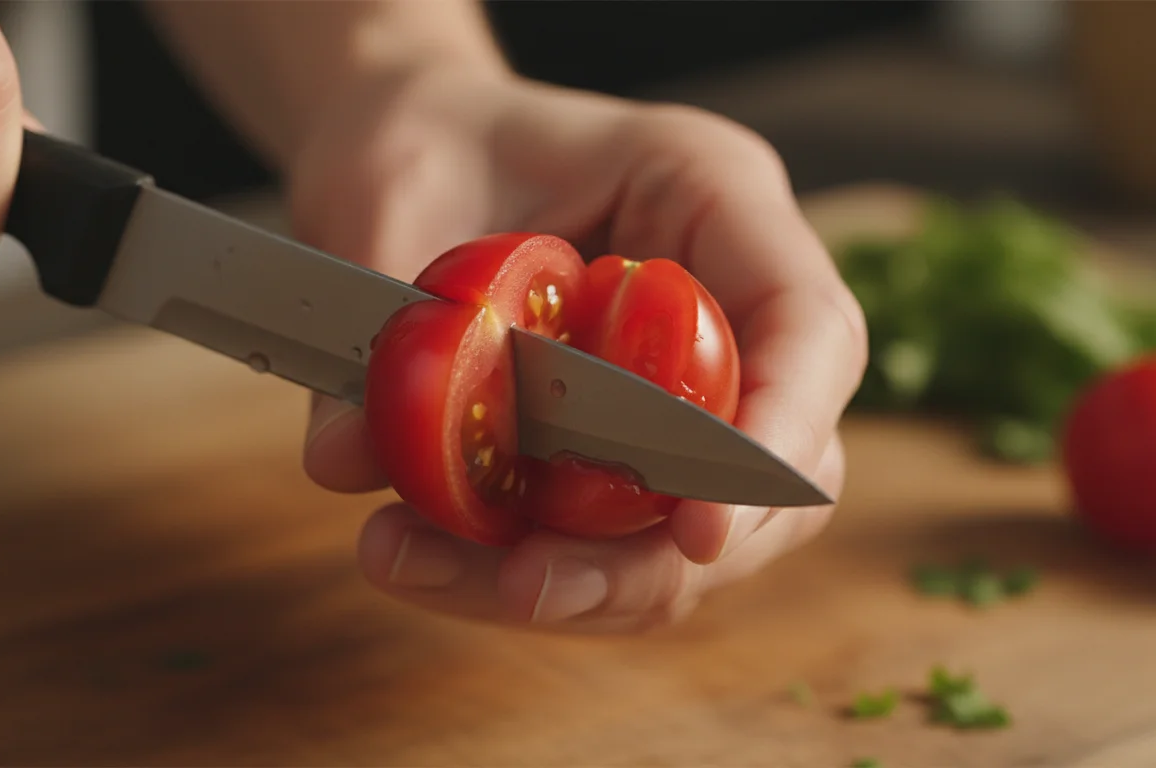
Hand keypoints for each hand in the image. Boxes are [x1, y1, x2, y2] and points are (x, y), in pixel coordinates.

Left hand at [291, 68, 866, 632]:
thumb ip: (392, 332)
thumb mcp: (391, 203)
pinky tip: (416, 552)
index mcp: (712, 196)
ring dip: (569, 584)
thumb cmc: (422, 140)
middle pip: (771, 472)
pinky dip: (520, 569)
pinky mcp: (624, 448)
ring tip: (410, 560)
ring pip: (686, 532)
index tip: (696, 534)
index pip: (809, 331)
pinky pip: (609, 540)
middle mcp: (723, 300)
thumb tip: (346, 460)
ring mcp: (682, 383)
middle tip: (523, 586)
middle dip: (653, 559)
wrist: (402, 149)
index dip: (772, 445)